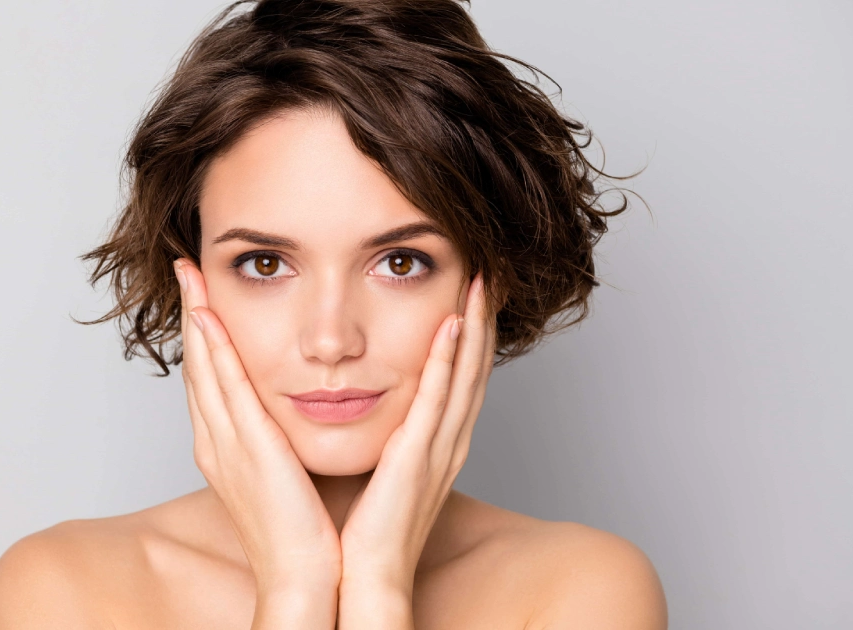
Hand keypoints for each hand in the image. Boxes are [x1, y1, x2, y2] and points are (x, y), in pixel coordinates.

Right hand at [174, 259, 340, 628]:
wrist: (303, 575)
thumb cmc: (301, 532)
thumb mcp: (283, 474)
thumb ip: (278, 441)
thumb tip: (287, 415)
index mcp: (225, 449)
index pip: (209, 380)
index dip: (201, 335)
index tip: (201, 296)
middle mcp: (216, 441)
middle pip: (197, 366)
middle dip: (189, 315)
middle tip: (184, 269)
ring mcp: (226, 444)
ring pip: (205, 367)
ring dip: (196, 317)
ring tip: (191, 274)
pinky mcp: (248, 447)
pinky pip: (227, 387)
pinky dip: (215, 348)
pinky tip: (209, 314)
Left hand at [336, 274, 495, 627]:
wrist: (365, 577)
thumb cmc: (365, 529)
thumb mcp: (382, 471)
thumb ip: (385, 437)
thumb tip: (363, 404)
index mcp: (437, 446)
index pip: (461, 379)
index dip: (471, 335)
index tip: (471, 294)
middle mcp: (447, 443)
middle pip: (473, 369)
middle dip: (483, 320)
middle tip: (488, 274)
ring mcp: (437, 450)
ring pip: (464, 376)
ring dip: (473, 327)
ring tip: (479, 283)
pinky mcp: (418, 459)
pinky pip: (436, 402)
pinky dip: (446, 362)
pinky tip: (450, 327)